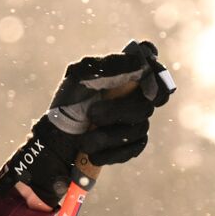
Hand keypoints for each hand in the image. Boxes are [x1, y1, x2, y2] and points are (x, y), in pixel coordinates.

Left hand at [0, 40, 173, 208]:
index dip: (157, 77)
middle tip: (92, 114)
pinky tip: (93, 153)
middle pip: (145, 104)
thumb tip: (138, 62)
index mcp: (128, 75)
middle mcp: (137, 97)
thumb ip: (107, 66)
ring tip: (83, 140)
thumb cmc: (69, 98)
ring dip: (107, 136)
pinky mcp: (133, 143)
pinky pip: (134, 148)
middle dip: (117, 111)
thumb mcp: (79, 74)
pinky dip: (112, 152)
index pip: (155, 72)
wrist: (57, 134)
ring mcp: (137, 121)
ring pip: (139, 129)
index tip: (144, 82)